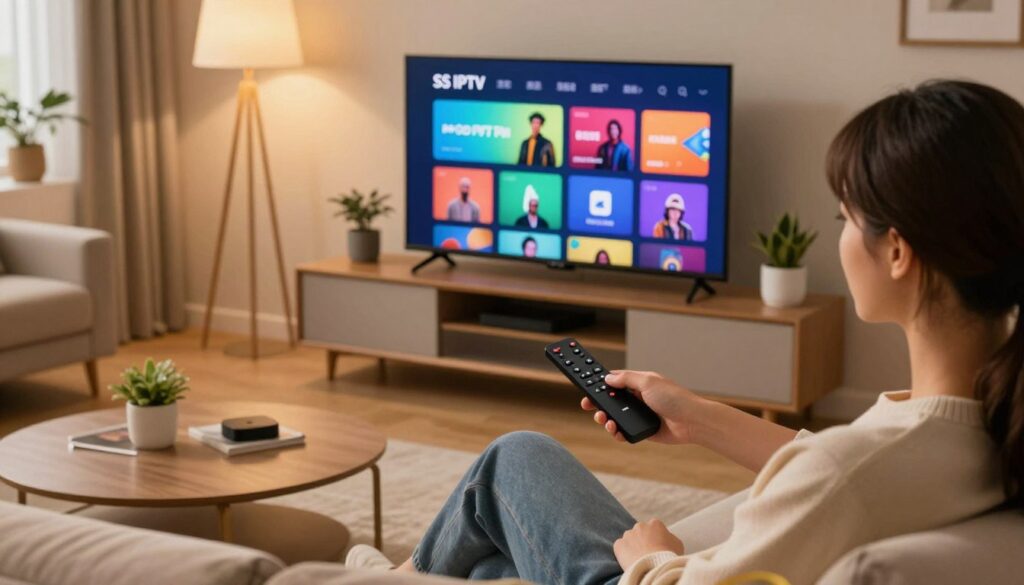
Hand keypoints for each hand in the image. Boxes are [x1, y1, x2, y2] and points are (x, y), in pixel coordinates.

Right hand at [580, 370, 708, 443]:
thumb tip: (608, 378)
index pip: (614, 381)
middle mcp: (638, 398)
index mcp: (639, 383)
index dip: (599, 384)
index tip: (585, 387)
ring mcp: (640, 415)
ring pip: (615, 417)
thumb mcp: (647, 381)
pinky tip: (617, 432)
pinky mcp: (643, 430)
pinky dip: (618, 433)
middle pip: (611, 401)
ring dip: (606, 420)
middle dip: (598, 404)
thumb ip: (625, 379)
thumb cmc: (675, 398)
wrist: (692, 422)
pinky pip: (625, 432)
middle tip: (587, 407)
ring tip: (606, 421)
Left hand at [613, 519, 684, 570]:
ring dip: (633, 546)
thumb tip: (666, 537)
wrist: (654, 567)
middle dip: (643, 540)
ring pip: (629, 539)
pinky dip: (623, 553)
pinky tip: (630, 560)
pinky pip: (620, 547)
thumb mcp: (678, 544)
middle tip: (648, 553)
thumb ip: (670, 537)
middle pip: (640, 532)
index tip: (657, 547)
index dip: (656, 538)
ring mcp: (628, 535)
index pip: (654, 528)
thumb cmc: (668, 556)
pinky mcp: (619, 545)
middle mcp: (640, 526)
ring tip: (639, 559)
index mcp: (655, 524)